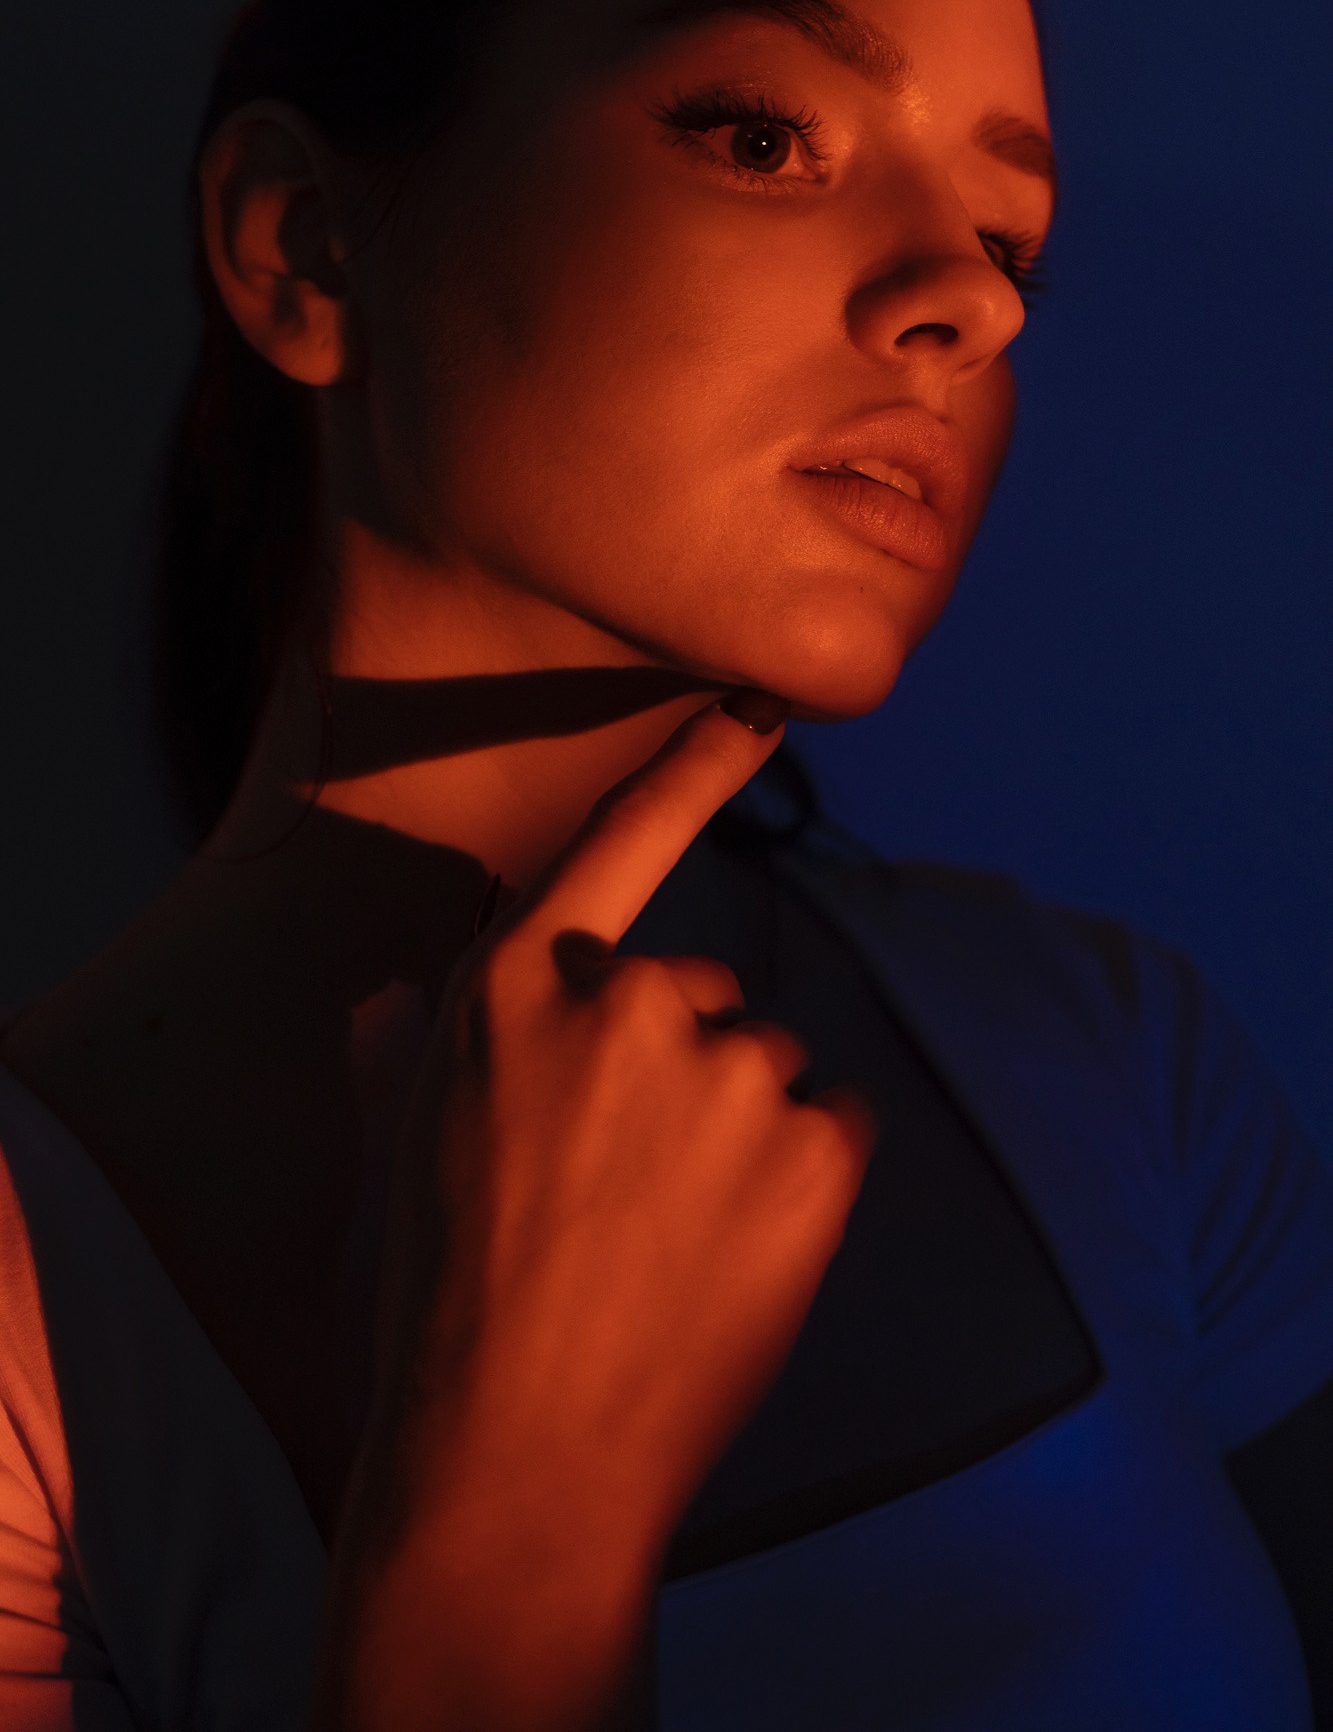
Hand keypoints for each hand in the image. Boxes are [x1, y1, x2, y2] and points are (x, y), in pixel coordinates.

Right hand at [317, 696, 876, 1730]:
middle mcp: (628, 1002)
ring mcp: (728, 1072)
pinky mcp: (815, 1150)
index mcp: (514, 987)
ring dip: (737, 1131)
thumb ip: (462, 1033)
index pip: (621, 845)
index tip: (770, 701)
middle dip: (672, 1071)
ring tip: (666, 1239)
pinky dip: (804, 1179)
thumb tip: (459, 989)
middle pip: (695, 996)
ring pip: (765, 1067)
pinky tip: (736, 1255)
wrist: (515, 1461)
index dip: (697, 768)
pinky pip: (833, 1126)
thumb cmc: (446, 1296)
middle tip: (617, 1192)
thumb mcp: (422, 1129)